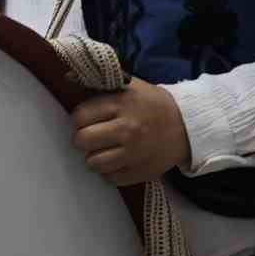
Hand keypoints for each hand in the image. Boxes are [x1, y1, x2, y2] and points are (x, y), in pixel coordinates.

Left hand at [70, 77, 191, 186]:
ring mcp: (135, 153)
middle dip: (83, 138)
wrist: (188, 125)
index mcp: (121, 105)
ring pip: (93, 163)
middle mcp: (127, 129)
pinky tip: (119, 160)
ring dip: (95, 157)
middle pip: (82, 141)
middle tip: (93, 136)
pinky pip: (111, 178)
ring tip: (105, 149)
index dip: (79, 119)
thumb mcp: (128, 86)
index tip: (86, 120)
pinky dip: (111, 171)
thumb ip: (97, 85)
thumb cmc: (150, 104)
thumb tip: (65, 77)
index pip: (79, 117)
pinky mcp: (142, 172)